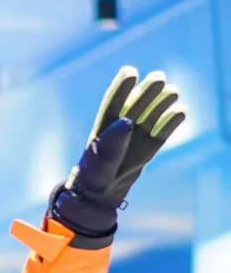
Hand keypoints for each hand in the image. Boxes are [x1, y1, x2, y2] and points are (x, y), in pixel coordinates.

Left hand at [51, 67, 185, 239]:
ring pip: (151, 115)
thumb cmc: (91, 183)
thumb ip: (109, 146)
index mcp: (102, 129)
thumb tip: (126, 123)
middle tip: (159, 79)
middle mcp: (120, 129)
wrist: (98, 201)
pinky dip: (171, 122)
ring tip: (172, 91)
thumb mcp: (96, 168)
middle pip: (136, 105)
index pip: (113, 104)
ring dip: (162, 102)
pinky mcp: (149, 147)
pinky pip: (161, 132)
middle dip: (147, 91)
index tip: (131, 72)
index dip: (122, 88)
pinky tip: (180, 111)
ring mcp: (136, 137)